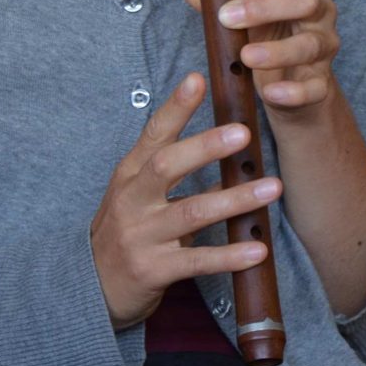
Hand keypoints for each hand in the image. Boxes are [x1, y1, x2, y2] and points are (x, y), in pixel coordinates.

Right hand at [90, 72, 282, 329]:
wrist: (92, 286)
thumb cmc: (128, 231)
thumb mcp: (142, 195)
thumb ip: (176, 171)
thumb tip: (226, 143)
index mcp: (131, 174)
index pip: (154, 133)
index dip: (176, 107)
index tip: (198, 79)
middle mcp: (133, 200)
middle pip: (167, 166)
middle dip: (205, 147)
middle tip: (244, 132)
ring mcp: (142, 235)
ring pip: (191, 212)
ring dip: (235, 199)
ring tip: (273, 188)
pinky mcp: (154, 269)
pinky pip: (197, 261)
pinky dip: (229, 255)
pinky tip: (258, 249)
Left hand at [183, 0, 339, 122]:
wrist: (291, 88)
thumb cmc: (266, 36)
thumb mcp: (239, 14)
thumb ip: (215, 0)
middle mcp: (316, 7)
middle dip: (265, 6)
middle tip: (225, 17)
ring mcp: (323, 44)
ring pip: (310, 43)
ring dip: (276, 50)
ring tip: (245, 57)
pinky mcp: (320, 82)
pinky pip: (314, 87)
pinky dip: (292, 91)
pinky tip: (270, 93)